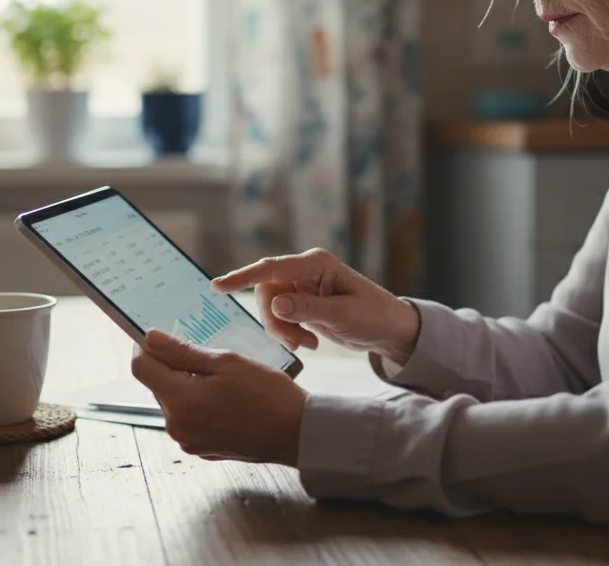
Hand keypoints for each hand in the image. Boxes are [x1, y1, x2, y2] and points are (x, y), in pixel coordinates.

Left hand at [131, 330, 306, 464]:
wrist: (297, 432)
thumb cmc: (267, 394)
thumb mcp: (226, 362)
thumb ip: (182, 352)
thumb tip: (149, 339)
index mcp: (181, 401)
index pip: (141, 368)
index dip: (145, 348)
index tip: (158, 337)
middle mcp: (177, 426)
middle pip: (157, 385)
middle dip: (172, 367)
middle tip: (204, 356)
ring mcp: (188, 440)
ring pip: (173, 402)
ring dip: (186, 386)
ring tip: (221, 379)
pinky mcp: (200, 448)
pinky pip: (188, 418)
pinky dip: (198, 404)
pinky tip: (225, 399)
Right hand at [211, 248, 420, 366]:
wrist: (390, 330)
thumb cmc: (374, 316)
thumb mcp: (343, 315)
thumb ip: (308, 309)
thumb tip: (276, 305)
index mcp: (316, 264)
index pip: (271, 268)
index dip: (242, 277)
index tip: (218, 286)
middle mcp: (306, 271)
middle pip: (266, 293)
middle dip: (275, 321)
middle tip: (297, 342)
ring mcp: (303, 287)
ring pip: (271, 308)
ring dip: (284, 330)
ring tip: (309, 344)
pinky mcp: (303, 303)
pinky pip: (281, 317)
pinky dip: (290, 333)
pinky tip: (312, 342)